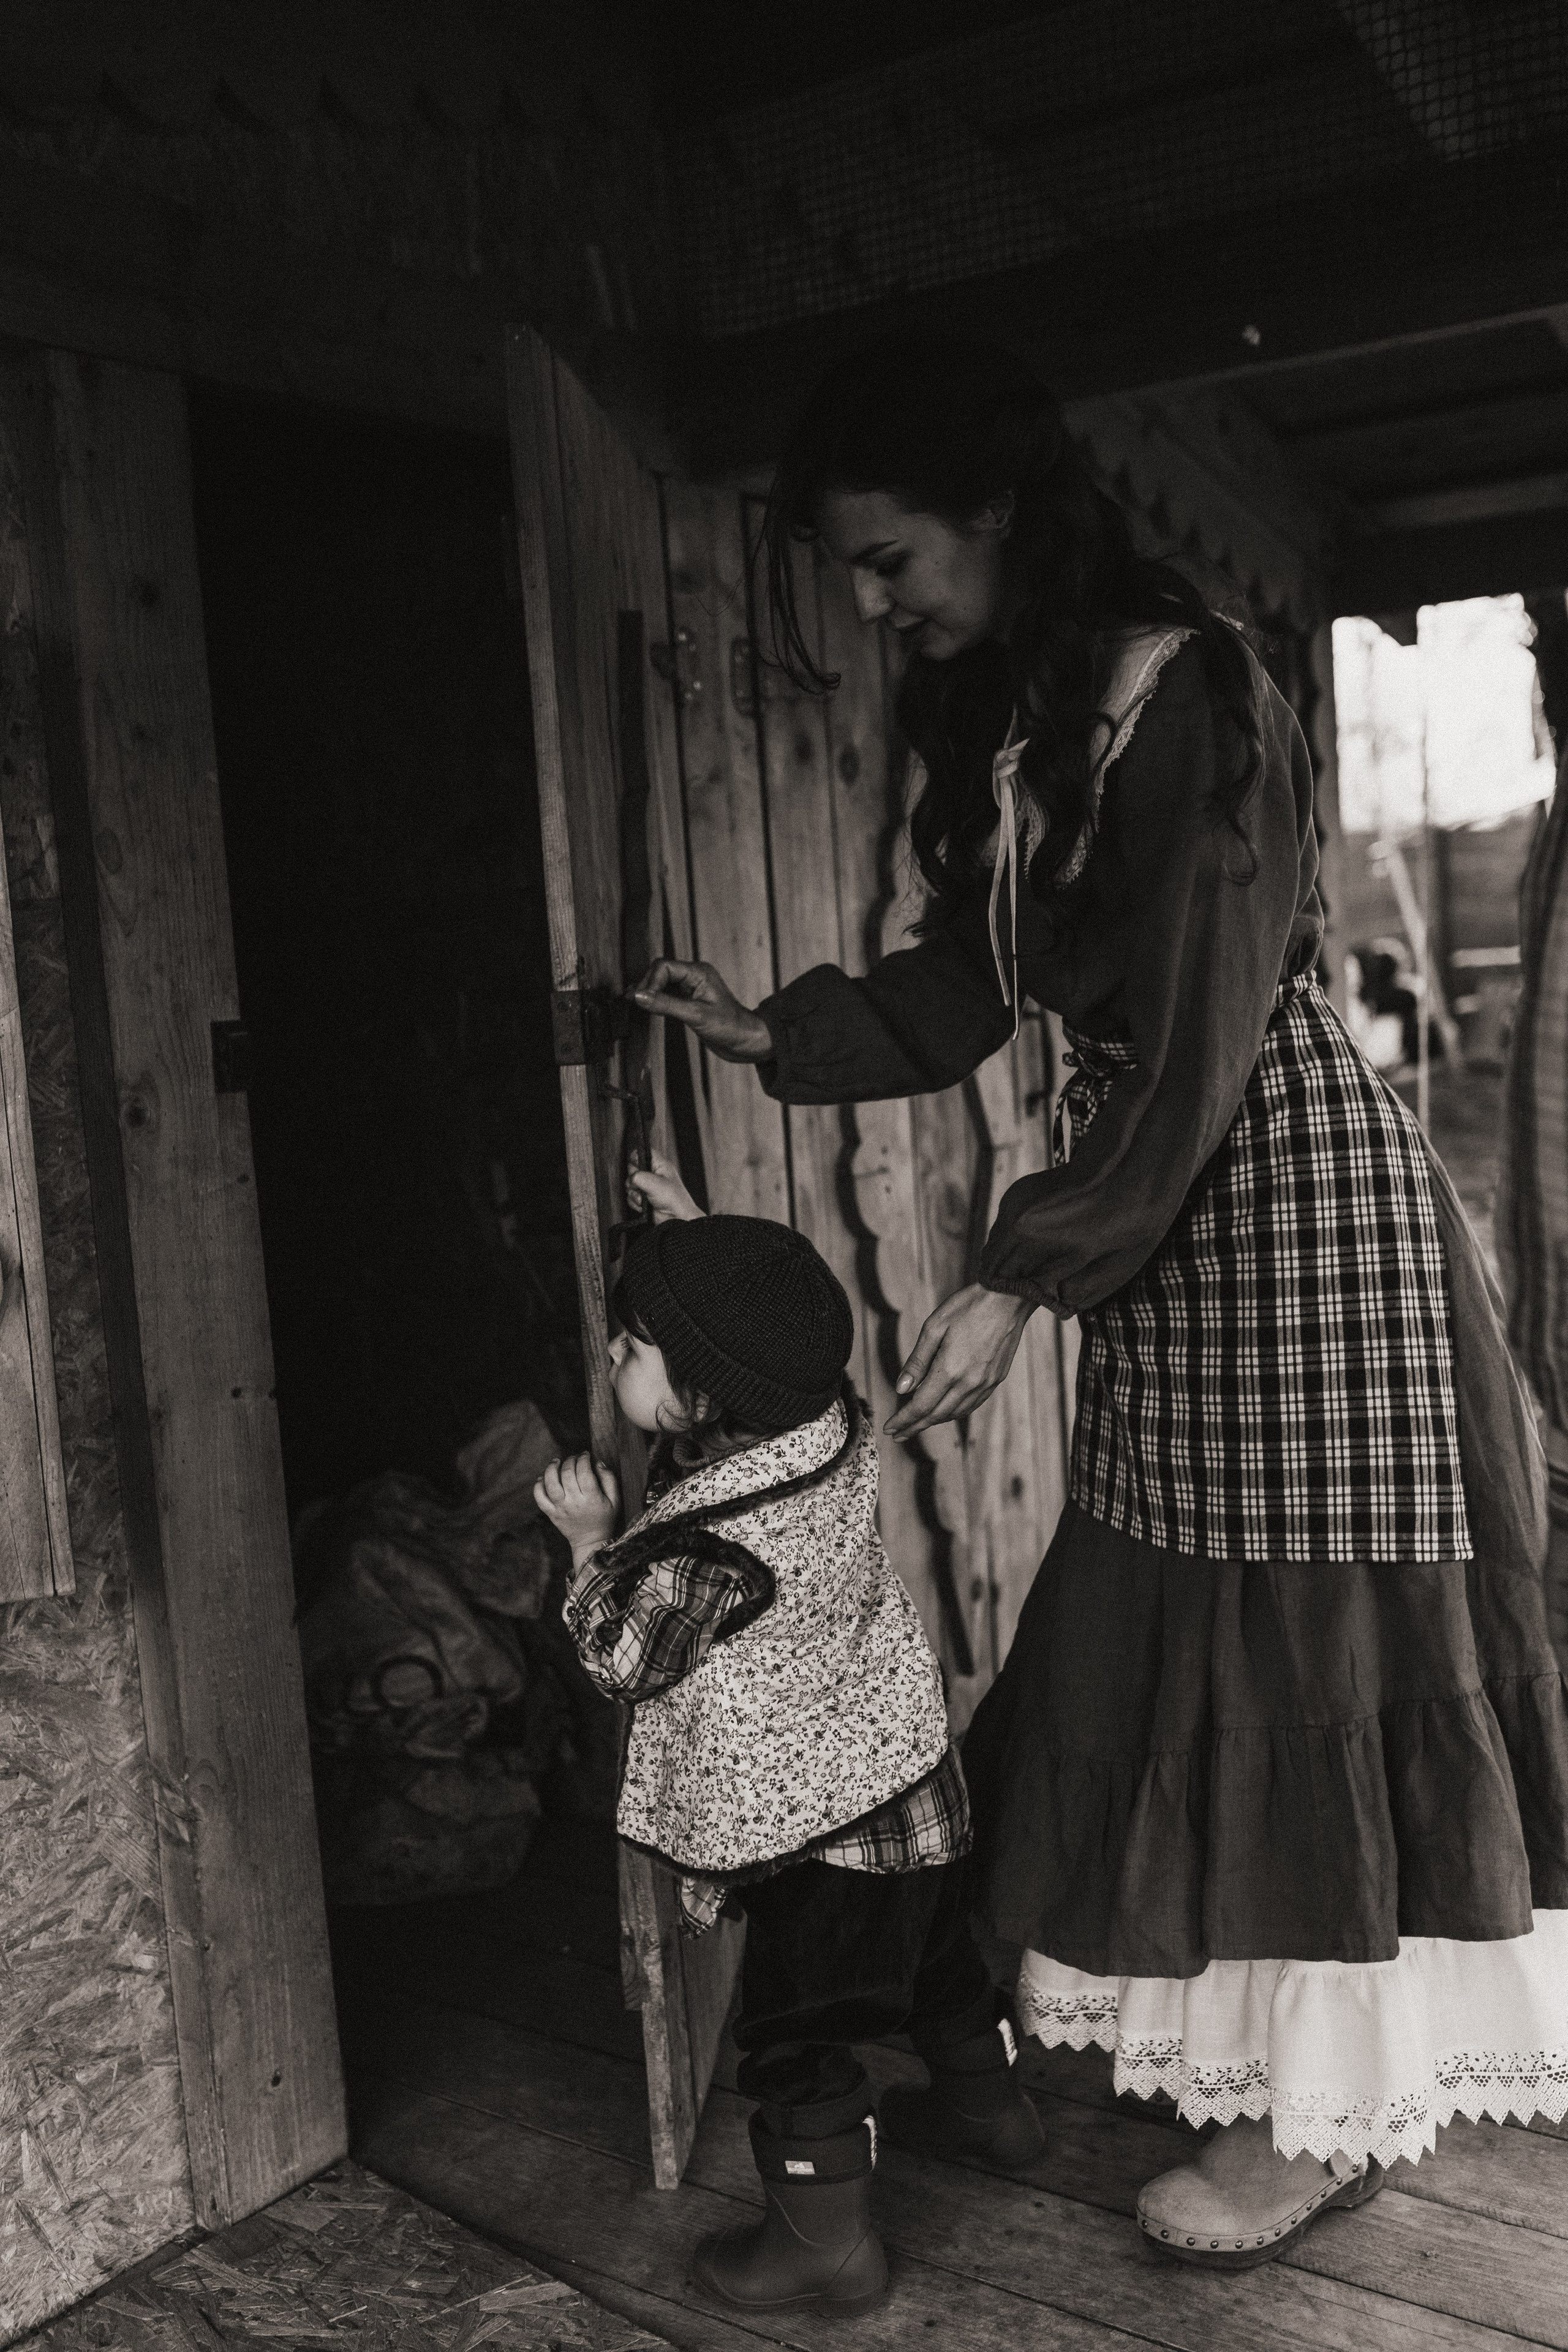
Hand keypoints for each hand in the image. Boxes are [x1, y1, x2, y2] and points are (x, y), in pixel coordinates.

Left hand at [533, 1453, 620, 1552]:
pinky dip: (538, 1485)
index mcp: (591, 1498)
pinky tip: (543, 1478)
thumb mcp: (615, 1500)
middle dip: (570, 1460)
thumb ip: (609, 1479)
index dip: (583, 1458)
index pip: (584, 1471)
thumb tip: (597, 1463)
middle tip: (574, 1457)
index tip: (585, 1454)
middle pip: (567, 1474)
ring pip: (550, 1483)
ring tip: (556, 1461)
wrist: (591, 1542)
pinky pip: (539, 1498)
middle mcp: (574, 1502)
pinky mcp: (551, 1514)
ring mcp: (560, 1508)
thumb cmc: (605, 1518)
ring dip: (551, 1468)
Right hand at [628, 1148, 704, 1224]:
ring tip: (643, 1199)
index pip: (644, 1153)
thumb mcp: (656, 1183)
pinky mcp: (643, 1198)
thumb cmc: (674, 1200)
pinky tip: (643, 1205)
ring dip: (634, 1193)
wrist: (675, 1220)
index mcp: (660, 1165)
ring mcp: (647, 1187)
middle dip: (633, 1180)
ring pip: (630, 1184)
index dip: (636, 1157)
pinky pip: (631, 1196)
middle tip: (641, 1186)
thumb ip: (639, 1176)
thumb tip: (631, 1178)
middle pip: (633, 1169)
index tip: (636, 1166)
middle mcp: (653, 1175)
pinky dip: (634, 1202)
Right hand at [632, 959, 770, 1062]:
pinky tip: (648, 1008)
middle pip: (660, 972)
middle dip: (647, 986)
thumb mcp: (695, 1015)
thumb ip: (666, 1005)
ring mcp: (691, 989)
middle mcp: (694, 976)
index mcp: (698, 972)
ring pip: (662, 983)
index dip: (649, 982)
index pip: (664, 967)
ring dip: (650, 993)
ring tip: (636, 1005)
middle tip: (635, 1002)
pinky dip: (656, 1000)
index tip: (641, 999)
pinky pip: (667, 995)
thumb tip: (639, 996)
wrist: (746, 1042)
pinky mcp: (689, 1001)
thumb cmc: (730, 1027)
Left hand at [884, 1284, 1036, 1436]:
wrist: (1008, 1299)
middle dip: (915, 1427)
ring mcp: (985, 1384)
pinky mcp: (996, 1380)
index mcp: (950, 1369)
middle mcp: (969, 1383)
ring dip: (934, 1422)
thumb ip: (917, 1361)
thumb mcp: (934, 1327)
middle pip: (937, 1415)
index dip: (903, 1419)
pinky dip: (954, 1412)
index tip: (889, 1428)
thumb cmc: (968, 1306)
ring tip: (917, 1425)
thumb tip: (901, 1389)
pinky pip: (971, 1405)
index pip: (921, 1405)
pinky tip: (944, 1411)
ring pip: (955, 1413)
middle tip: (898, 1434)